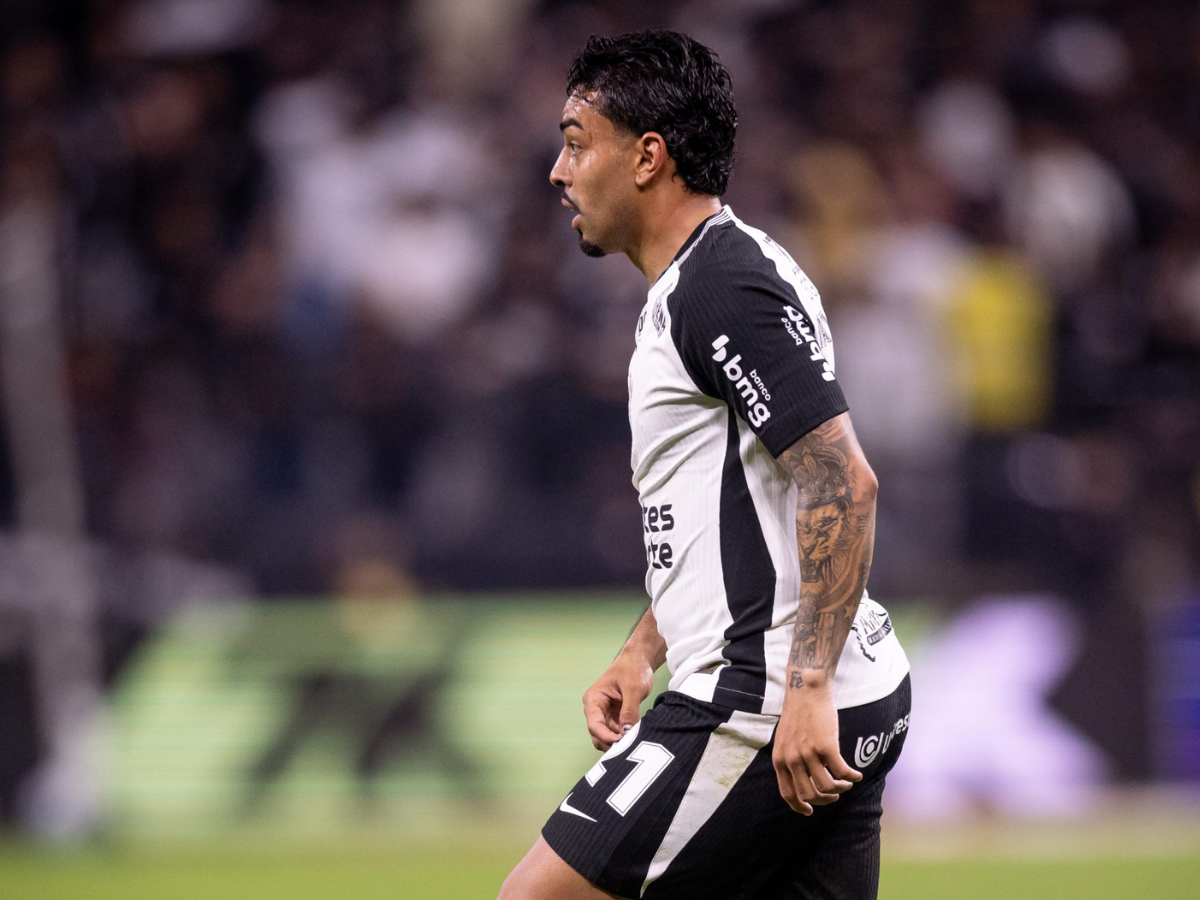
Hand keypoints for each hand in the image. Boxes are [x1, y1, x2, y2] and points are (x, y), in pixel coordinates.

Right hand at [583, 656, 654, 750]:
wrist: (639, 660)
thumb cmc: (633, 669)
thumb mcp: (633, 688)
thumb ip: (629, 710)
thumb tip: (626, 732)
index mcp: (593, 700)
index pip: (594, 725)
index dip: (606, 737)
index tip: (622, 742)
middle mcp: (596, 709)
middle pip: (598, 735)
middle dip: (611, 743)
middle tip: (630, 746)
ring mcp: (605, 714)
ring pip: (607, 737)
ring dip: (619, 742)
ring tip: (635, 742)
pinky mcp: (615, 717)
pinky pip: (617, 733)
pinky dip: (625, 737)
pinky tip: (636, 737)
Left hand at [772, 676, 861, 814]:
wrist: (806, 689)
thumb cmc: (798, 712)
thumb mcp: (785, 739)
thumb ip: (790, 758)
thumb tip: (803, 778)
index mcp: (780, 759)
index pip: (788, 794)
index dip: (800, 806)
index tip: (811, 811)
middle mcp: (792, 759)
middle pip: (810, 795)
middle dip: (825, 800)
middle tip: (835, 795)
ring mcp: (808, 754)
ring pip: (827, 788)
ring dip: (840, 789)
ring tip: (846, 783)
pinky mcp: (826, 747)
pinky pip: (842, 772)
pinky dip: (852, 777)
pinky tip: (857, 775)